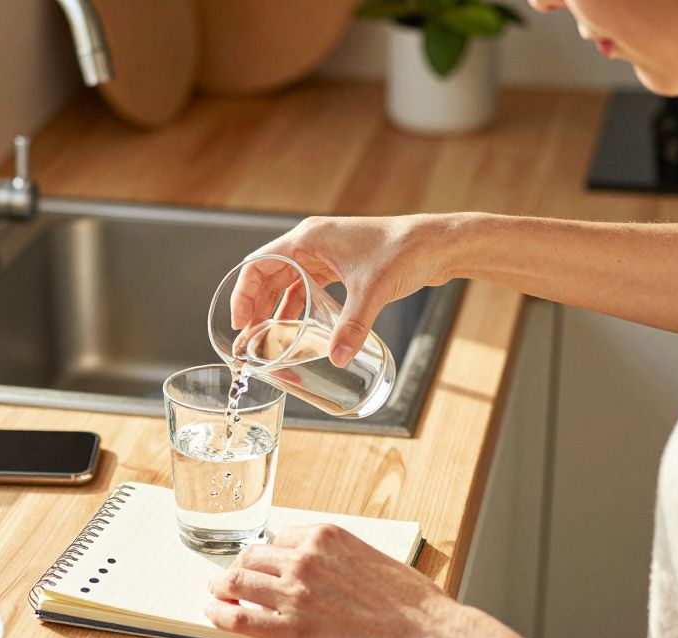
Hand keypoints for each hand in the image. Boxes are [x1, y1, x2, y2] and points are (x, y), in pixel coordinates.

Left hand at [204, 524, 453, 637]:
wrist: (426, 637)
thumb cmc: (412, 604)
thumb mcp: (372, 559)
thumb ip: (339, 559)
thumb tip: (324, 571)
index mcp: (325, 536)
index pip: (278, 539)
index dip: (267, 557)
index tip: (261, 567)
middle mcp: (303, 557)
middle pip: (251, 556)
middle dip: (240, 568)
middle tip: (228, 579)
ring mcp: (293, 592)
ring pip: (236, 580)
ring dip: (221, 587)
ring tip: (215, 594)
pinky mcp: (289, 629)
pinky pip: (237, 616)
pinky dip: (218, 613)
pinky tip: (212, 614)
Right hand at [229, 214, 471, 366]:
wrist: (437, 243)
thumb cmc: (404, 251)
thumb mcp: (373, 291)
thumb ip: (353, 326)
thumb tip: (339, 359)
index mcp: (309, 238)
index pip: (258, 265)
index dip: (243, 294)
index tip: (240, 324)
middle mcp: (312, 243)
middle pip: (269, 276)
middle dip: (256, 307)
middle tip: (250, 339)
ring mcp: (326, 254)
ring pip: (288, 283)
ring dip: (275, 309)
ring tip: (267, 338)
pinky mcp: (341, 267)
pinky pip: (308, 287)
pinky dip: (299, 307)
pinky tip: (298, 329)